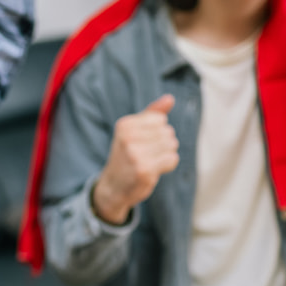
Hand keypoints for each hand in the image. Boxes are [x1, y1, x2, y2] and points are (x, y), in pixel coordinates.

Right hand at [92, 95, 179, 223]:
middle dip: (163, 144)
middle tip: (147, 155)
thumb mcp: (133, 131)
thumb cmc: (127, 156)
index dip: (157, 131)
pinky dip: (167, 165)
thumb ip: (151, 114)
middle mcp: (128, 137)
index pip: (160, 119)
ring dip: (166, 155)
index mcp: (125, 124)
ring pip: (172, 145)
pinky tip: (154, 170)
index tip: (143, 142)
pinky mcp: (145, 170)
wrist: (113, 187)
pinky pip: (172, 159)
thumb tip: (170, 98)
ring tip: (150, 161)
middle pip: (168, 132)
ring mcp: (136, 154)